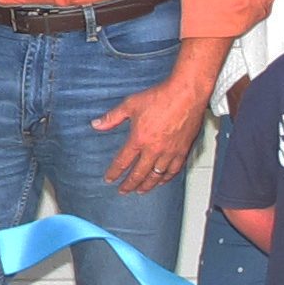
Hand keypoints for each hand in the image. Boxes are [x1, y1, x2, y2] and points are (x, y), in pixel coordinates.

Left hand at [95, 73, 208, 194]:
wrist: (186, 93)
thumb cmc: (161, 97)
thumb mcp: (131, 104)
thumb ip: (113, 117)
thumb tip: (97, 124)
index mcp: (139, 139)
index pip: (123, 162)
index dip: (114, 172)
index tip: (110, 179)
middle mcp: (154, 149)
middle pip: (139, 173)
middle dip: (129, 184)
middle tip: (123, 191)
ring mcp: (170, 152)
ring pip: (156, 175)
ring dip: (147, 185)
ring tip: (140, 190)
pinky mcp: (183, 150)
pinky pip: (173, 170)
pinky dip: (166, 178)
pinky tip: (162, 180)